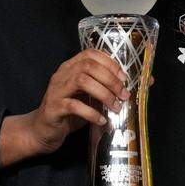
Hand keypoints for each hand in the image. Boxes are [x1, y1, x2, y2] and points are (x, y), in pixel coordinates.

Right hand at [0, 49, 128, 166]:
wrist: (42, 131)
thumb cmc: (70, 112)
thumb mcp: (89, 97)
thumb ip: (107, 88)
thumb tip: (142, 83)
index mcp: (70, 68)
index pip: (90, 54)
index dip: (110, 63)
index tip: (124, 78)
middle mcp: (62, 75)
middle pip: (88, 66)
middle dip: (111, 79)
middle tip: (124, 95)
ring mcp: (56, 90)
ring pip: (81, 81)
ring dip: (103, 94)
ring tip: (115, 107)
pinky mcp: (53, 108)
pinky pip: (74, 106)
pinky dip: (91, 112)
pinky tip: (101, 120)